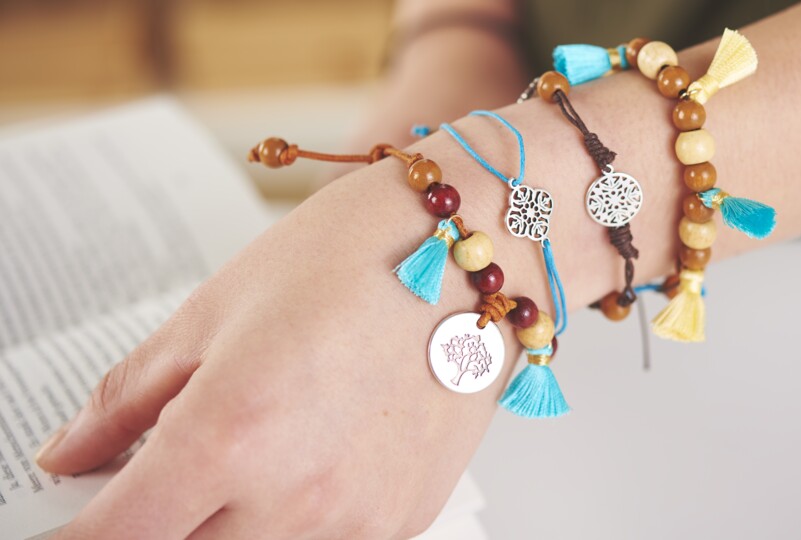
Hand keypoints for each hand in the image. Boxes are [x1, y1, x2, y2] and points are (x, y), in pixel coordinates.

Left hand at [36, 161, 513, 538]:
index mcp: (231, 433)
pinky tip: (314, 456)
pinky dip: (298, 518)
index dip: (79, 535)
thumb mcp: (216, 309)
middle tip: (170, 472)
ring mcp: (357, 520)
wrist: (476, 249)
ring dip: (231, 522)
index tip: (76, 523)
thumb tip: (72, 452)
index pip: (117, 536)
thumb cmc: (356, 253)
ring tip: (254, 451)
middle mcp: (296, 496)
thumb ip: (130, 396)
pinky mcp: (402, 520)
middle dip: (160, 524)